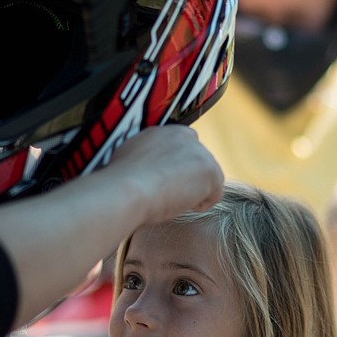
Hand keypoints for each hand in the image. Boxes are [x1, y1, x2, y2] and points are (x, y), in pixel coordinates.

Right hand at [104, 125, 223, 222]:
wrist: (127, 188)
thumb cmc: (121, 180)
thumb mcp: (130, 155)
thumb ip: (147, 154)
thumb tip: (146, 165)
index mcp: (165, 131)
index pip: (184, 146)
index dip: (179, 165)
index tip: (168, 179)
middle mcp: (186, 137)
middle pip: (199, 161)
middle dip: (190, 178)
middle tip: (171, 194)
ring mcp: (201, 153)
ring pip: (207, 177)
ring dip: (195, 191)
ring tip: (172, 201)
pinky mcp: (211, 171)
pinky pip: (215, 193)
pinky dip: (201, 203)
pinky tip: (182, 205)